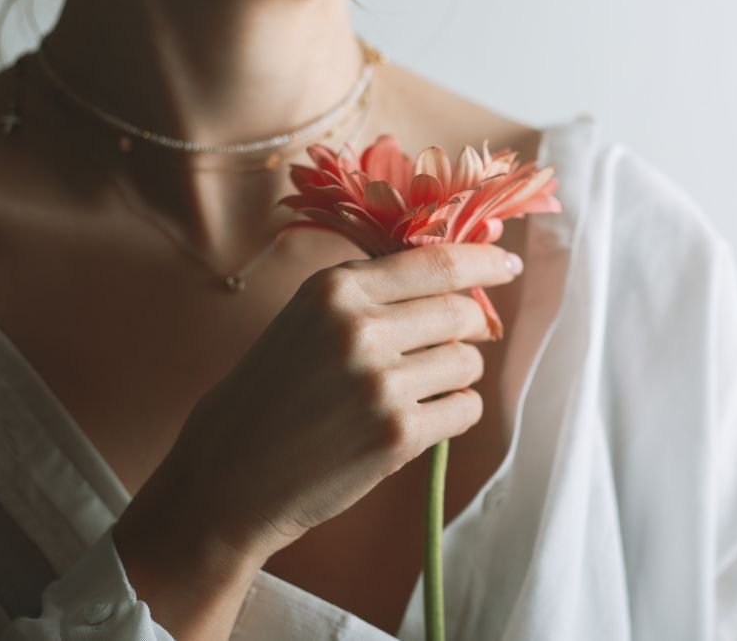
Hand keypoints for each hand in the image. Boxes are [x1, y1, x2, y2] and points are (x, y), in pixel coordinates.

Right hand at [111, 243, 522, 637]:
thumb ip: (372, 295)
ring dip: (454, 375)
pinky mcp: (397, 435)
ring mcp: (381, 383)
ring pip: (468, 362)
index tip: (507, 263)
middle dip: (467, 327)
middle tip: (446, 345)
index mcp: (336, 289)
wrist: (230, 475)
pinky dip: (452, 414)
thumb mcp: (306, 320)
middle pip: (461, 312)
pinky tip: (415, 421)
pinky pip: (465, 409)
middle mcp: (360, 328)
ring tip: (412, 391)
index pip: (437, 261)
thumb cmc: (269, 395)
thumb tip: (457, 283)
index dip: (483, 260)